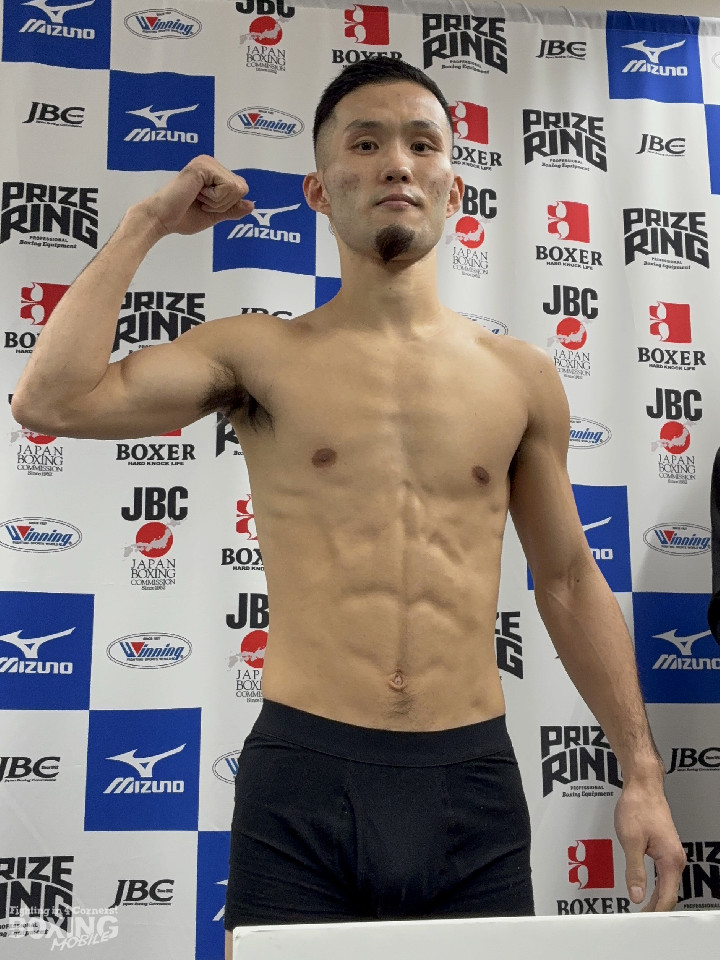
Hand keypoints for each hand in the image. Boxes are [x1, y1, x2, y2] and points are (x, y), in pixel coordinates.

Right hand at [137, 155, 253, 238]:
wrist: (162, 219)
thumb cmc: (182, 216)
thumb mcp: (214, 214)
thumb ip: (232, 209)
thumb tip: (252, 205)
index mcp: (214, 172)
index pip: (240, 189)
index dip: (228, 205)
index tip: (205, 205)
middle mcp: (211, 163)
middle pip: (242, 188)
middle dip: (225, 204)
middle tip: (202, 202)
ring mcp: (207, 162)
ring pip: (237, 188)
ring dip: (219, 202)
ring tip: (198, 199)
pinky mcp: (204, 166)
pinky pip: (227, 187)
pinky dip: (215, 199)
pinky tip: (197, 194)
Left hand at [614, 782, 685, 910]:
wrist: (643, 786)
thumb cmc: (638, 807)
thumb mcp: (631, 841)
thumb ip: (634, 871)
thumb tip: (637, 896)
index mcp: (670, 860)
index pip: (667, 897)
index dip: (655, 912)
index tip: (643, 922)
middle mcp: (676, 859)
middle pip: (669, 893)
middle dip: (656, 909)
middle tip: (640, 920)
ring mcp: (671, 853)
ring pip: (666, 884)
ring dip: (655, 898)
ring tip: (641, 910)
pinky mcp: (665, 848)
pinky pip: (663, 873)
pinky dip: (655, 885)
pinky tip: (646, 890)